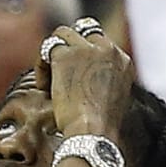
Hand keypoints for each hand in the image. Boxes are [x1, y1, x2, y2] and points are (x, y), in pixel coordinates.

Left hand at [39, 22, 134, 140]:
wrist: (92, 134)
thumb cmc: (101, 130)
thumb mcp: (113, 101)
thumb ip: (106, 81)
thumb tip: (90, 80)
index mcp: (123, 61)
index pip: (101, 43)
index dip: (85, 56)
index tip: (77, 75)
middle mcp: (108, 49)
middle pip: (83, 32)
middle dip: (70, 48)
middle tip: (60, 71)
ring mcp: (86, 49)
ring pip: (62, 35)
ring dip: (54, 55)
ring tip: (49, 81)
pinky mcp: (65, 55)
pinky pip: (46, 51)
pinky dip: (42, 68)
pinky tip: (44, 88)